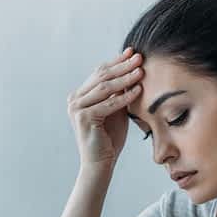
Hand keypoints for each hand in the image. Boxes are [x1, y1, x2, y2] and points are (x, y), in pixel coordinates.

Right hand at [67, 46, 143, 170]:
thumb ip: (119, 94)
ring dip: (125, 78)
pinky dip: (124, 97)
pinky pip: (109, 104)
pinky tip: (138, 91)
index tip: (132, 52)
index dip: (116, 61)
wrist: (100, 164)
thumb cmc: (110, 140)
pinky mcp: (83, 117)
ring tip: (141, 71)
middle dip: (122, 65)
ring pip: (105, 88)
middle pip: (101, 76)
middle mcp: (75, 99)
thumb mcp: (116, 111)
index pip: (100, 73)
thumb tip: (133, 71)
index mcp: (80, 95)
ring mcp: (76, 107)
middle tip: (139, 57)